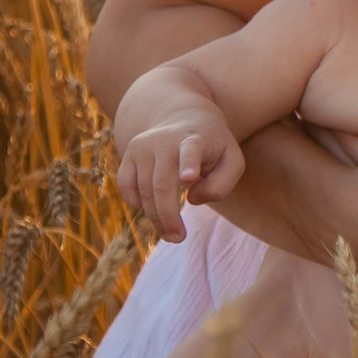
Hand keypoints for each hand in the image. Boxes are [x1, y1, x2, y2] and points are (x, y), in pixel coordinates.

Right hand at [116, 111, 243, 244]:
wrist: (185, 118)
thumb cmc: (213, 148)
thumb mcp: (232, 161)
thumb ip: (223, 184)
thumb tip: (192, 199)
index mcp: (196, 139)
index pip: (191, 149)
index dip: (189, 163)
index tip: (189, 176)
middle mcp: (165, 140)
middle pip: (162, 185)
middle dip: (168, 216)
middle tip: (178, 238)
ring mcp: (143, 146)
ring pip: (143, 190)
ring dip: (155, 217)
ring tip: (171, 233)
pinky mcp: (129, 154)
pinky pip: (126, 186)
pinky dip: (136, 203)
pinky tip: (152, 208)